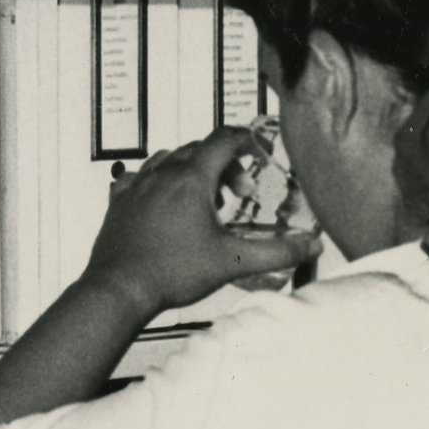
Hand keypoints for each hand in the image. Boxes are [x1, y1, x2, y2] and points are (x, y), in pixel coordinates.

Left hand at [78, 126, 323, 318]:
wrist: (120, 289)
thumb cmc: (170, 272)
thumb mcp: (233, 262)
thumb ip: (277, 252)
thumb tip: (309, 246)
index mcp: (191, 180)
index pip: (223, 140)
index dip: (246, 140)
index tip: (258, 148)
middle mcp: (162, 175)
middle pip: (199, 150)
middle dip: (225, 165)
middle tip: (238, 194)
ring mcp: (137, 186)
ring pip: (169, 159)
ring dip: (192, 170)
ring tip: (205, 200)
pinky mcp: (119, 202)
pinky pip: (139, 176)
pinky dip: (158, 180)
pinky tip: (163, 200)